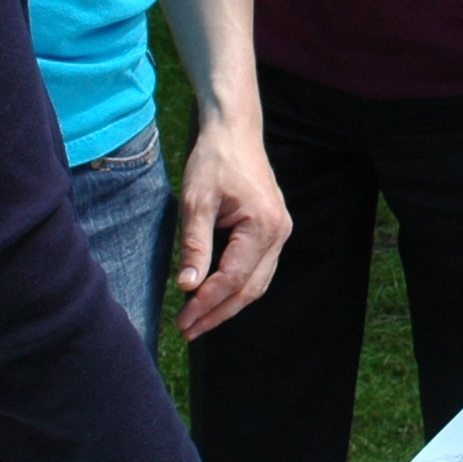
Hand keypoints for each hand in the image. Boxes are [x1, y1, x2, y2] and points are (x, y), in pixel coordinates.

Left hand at [175, 118, 291, 338]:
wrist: (234, 131)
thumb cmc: (214, 160)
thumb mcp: (196, 202)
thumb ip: (194, 245)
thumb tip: (188, 286)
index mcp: (263, 225)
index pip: (233, 278)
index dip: (206, 303)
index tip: (182, 320)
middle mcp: (279, 232)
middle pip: (250, 289)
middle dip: (217, 313)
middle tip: (188, 330)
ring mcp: (280, 232)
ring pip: (257, 283)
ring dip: (228, 305)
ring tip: (198, 320)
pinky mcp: (274, 230)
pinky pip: (259, 269)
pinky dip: (237, 287)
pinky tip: (215, 296)